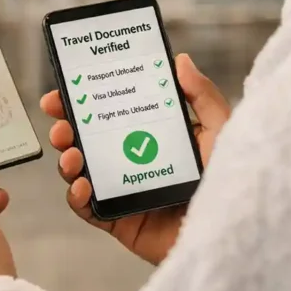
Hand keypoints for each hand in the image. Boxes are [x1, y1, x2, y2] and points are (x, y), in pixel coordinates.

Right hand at [41, 53, 229, 265]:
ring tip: (71, 153)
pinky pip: (88, 209)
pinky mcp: (119, 220)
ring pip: (81, 172)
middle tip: (59, 119)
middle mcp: (131, 160)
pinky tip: (82, 186)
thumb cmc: (231, 181)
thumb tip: (180, 60)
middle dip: (65, 127)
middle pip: (87, 140)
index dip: (84, 101)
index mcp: (150, 136)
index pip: (110, 114)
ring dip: (67, 160)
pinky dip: (77, 197)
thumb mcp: (220, 130)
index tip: (66, 89)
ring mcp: (122, 191)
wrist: (232, 230)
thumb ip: (202, 96)